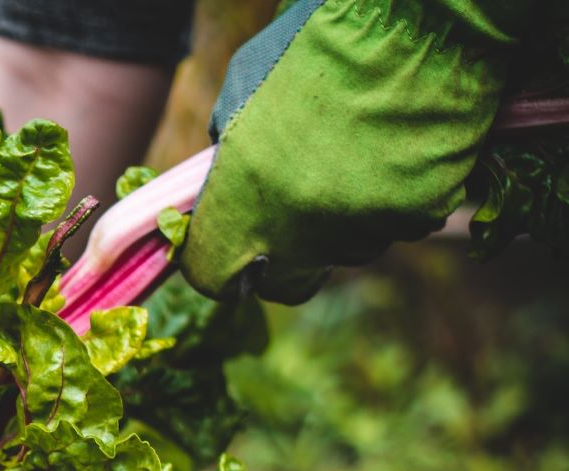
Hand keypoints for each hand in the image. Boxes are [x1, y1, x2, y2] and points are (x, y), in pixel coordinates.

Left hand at [180, 0, 534, 303]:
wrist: (412, 19)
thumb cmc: (314, 44)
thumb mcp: (241, 92)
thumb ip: (228, 151)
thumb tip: (225, 184)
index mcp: (244, 199)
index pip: (212, 274)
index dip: (217, 266)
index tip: (228, 251)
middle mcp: (300, 229)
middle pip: (285, 283)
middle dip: (283, 262)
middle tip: (293, 218)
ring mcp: (363, 229)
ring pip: (346, 250)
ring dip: (343, 221)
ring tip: (354, 156)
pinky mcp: (418, 217)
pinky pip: (397, 224)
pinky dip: (395, 199)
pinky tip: (395, 150)